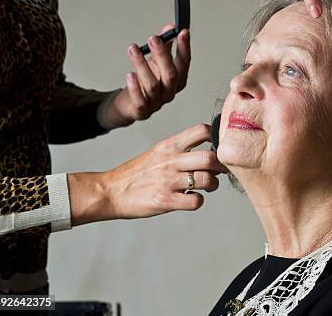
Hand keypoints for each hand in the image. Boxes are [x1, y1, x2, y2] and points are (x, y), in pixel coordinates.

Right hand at [68, 124, 226, 225]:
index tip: (217, 148)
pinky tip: (190, 199)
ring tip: (206, 186)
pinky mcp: (165, 201)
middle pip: (210, 158)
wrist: (110, 191)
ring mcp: (168, 181)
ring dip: (212, 185)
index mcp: (169, 145)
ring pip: (207, 180)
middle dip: (221, 166)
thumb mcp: (157, 152)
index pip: (201, 131)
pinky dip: (198, 201)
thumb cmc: (137, 173)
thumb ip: (181, 149)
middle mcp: (171, 161)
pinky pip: (196, 201)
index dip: (216, 138)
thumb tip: (210, 152)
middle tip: (219, 171)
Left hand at [106, 23, 190, 126]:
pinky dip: (135, 88)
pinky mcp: (142, 111)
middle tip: (153, 38)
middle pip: (171, 74)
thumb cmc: (146, 81)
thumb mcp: (156, 61)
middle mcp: (170, 91)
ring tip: (133, 50)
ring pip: (153, 85)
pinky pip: (140, 101)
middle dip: (162, 55)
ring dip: (142, 65)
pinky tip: (130, 75)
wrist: (130, 104)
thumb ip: (164, 45)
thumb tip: (170, 27)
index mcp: (178, 79)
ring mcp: (157, 102)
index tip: (181, 32)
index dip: (184, 47)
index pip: (184, 62)